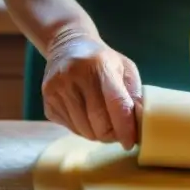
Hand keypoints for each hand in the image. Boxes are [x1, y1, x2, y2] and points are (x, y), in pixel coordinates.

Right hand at [42, 28, 142, 149]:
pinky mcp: (48, 100)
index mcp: (100, 64)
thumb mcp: (124, 67)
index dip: (125, 128)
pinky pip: (70, 128)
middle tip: (118, 133)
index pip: (116, 104)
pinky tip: (85, 115)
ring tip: (102, 123)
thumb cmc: (102, 60)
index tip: (131, 143)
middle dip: (112, 134)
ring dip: (97, 134)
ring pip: (84, 130)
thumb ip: (135, 93)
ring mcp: (58, 88)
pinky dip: (83, 129)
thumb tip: (141, 122)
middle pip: (98, 123)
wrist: (67, 46)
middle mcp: (75, 75)